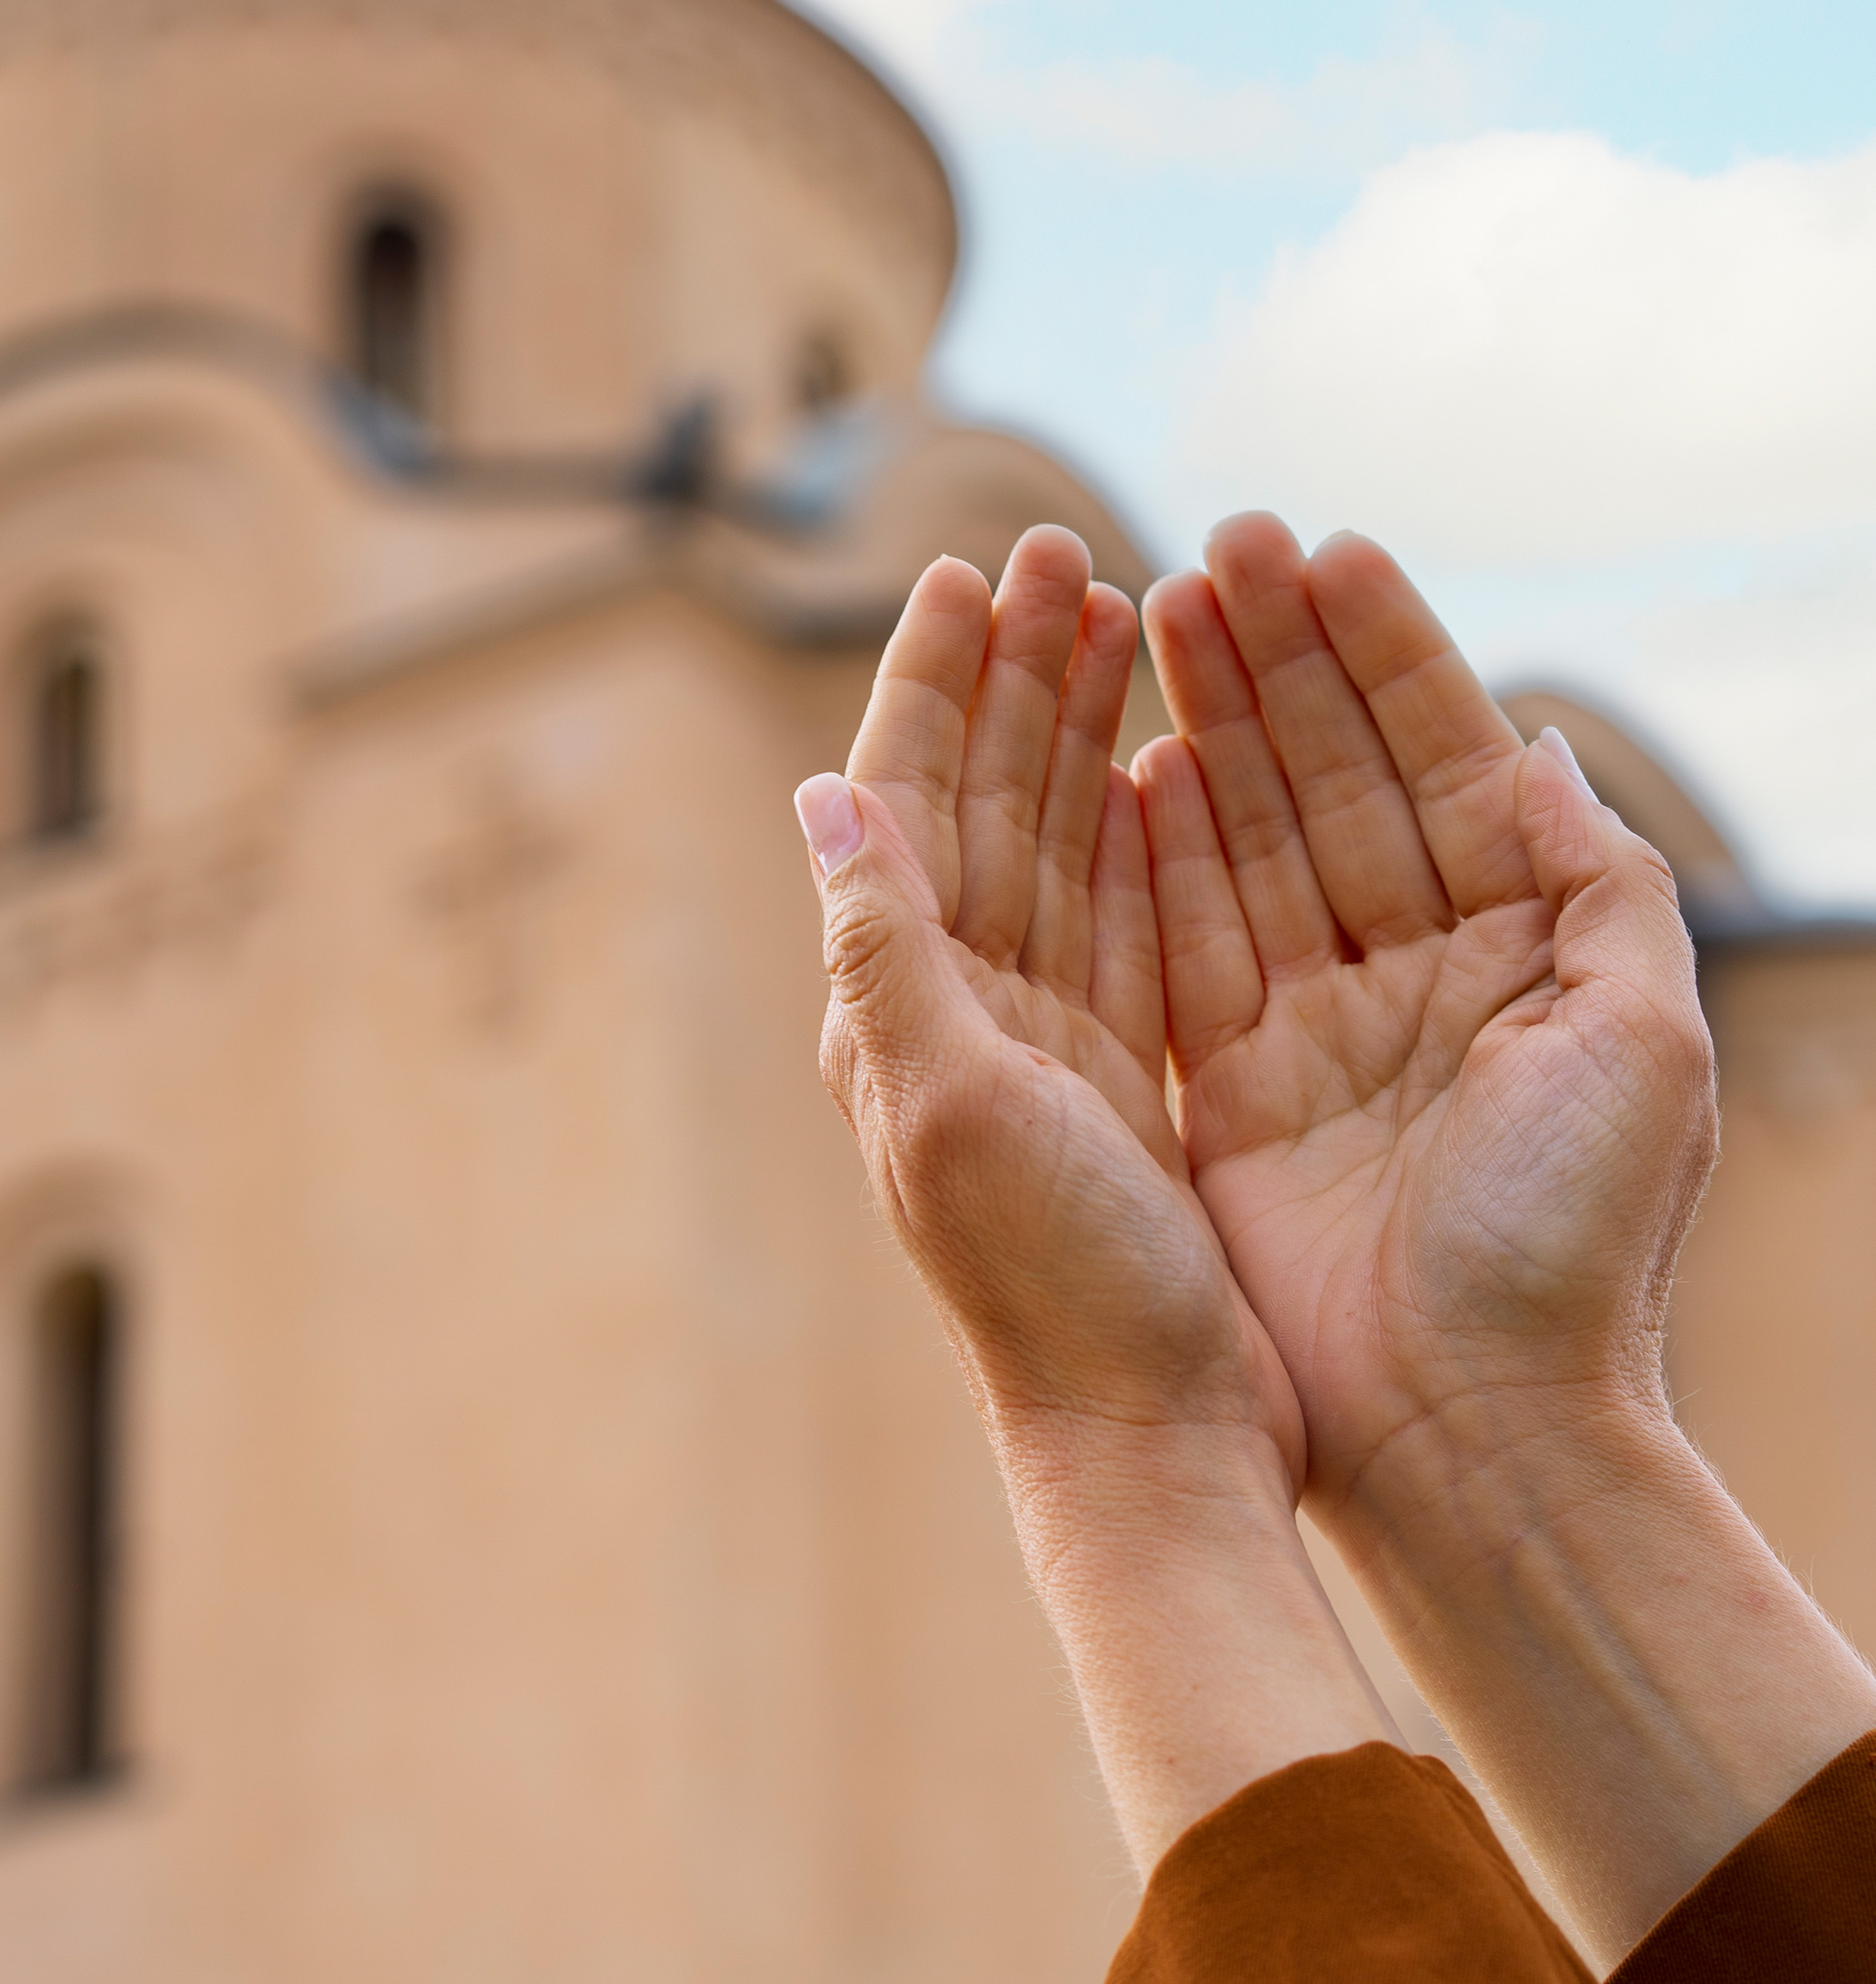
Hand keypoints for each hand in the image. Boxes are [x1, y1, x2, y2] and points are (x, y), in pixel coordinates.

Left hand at [807, 532, 1294, 1449]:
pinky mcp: (1117, 1075)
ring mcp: (1037, 1039)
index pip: (902, 798)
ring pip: (1053, 841)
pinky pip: (1123, 917)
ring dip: (1074, 729)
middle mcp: (953, 1009)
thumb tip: (821, 792)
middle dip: (1012, 674)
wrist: (1145, 1433)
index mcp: (896, 1003)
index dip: (933, 679)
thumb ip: (885, 947)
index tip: (967, 568)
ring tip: (1115, 613)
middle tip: (1057, 551)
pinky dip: (1137, 831)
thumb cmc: (1050, 1285)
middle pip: (979, 798)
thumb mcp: (951, 1103)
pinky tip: (1162, 762)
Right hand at [1131, 513, 1708, 1517]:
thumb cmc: (1571, 1245)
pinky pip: (1181, 941)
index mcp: (1519, 950)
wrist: (1469, 1425)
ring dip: (1208, 719)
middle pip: (1329, 778)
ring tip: (1154, 607)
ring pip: (1246, 837)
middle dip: (1275, 657)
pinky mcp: (1226, 1090)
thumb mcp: (1642, 1040)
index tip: (1324, 547)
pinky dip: (1155, 849)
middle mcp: (1411, 974)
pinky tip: (1129, 759)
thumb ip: (1596, 882)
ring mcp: (1312, 1028)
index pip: (1437, 760)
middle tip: (1218, 544)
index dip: (1384, 651)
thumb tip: (1532, 747)